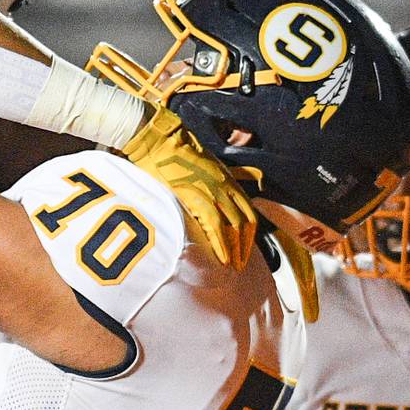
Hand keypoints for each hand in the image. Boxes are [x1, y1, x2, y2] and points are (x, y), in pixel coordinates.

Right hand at [123, 108, 256, 270]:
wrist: (160, 141)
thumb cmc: (176, 153)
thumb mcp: (206, 165)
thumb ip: (221, 179)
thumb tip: (231, 190)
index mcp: (229, 181)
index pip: (249, 213)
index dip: (249, 236)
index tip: (245, 251)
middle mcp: (226, 187)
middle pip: (246, 223)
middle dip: (245, 247)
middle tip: (240, 265)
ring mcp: (214, 192)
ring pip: (234, 227)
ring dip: (235, 250)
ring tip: (232, 267)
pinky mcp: (198, 196)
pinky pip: (216, 225)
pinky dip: (221, 244)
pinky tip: (221, 259)